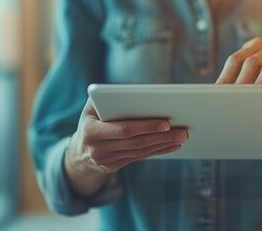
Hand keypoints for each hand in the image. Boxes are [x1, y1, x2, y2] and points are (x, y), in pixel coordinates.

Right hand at [66, 99, 188, 175]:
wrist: (78, 151)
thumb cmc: (91, 119)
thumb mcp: (92, 107)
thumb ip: (107, 98)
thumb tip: (134, 93)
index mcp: (91, 131)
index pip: (124, 129)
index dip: (146, 126)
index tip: (167, 122)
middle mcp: (97, 149)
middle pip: (136, 142)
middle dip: (162, 136)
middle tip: (183, 130)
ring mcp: (105, 161)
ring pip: (140, 152)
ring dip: (164, 144)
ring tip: (182, 136)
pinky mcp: (114, 167)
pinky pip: (139, 158)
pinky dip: (158, 151)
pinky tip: (172, 145)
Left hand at [215, 37, 261, 107]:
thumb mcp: (260, 80)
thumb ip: (245, 82)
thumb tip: (221, 98)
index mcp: (252, 47)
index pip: (233, 60)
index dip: (223, 77)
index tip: (215, 94)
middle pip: (240, 59)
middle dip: (230, 79)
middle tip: (223, 97)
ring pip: (253, 62)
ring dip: (244, 81)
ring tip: (238, 97)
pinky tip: (258, 93)